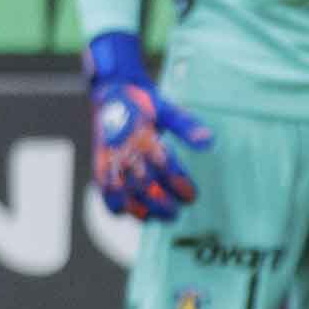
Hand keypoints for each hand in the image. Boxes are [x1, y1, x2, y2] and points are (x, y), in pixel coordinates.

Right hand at [85, 33, 207, 221]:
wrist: (112, 91)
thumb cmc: (143, 103)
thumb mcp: (168, 110)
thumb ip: (187, 127)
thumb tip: (209, 142)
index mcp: (144, 137)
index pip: (165, 169)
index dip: (179, 185)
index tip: (191, 194)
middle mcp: (125, 150)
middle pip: (145, 187)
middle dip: (163, 204)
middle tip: (177, 211)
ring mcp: (110, 160)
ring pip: (124, 194)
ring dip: (142, 210)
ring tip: (158, 217)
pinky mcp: (99, 165)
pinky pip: (104, 192)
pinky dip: (116, 207)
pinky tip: (132, 214)